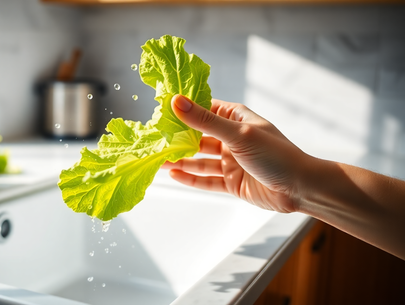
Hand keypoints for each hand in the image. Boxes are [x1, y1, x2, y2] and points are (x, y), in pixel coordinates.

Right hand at [163, 94, 311, 212]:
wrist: (300, 188)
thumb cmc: (276, 154)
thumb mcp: (238, 134)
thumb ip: (205, 121)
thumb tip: (176, 102)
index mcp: (235, 119)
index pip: (204, 109)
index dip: (183, 109)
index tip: (160, 110)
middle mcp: (231, 138)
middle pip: (198, 136)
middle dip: (177, 139)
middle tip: (153, 140)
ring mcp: (230, 161)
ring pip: (199, 160)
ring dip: (180, 160)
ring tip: (158, 159)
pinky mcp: (231, 182)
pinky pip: (206, 180)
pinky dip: (190, 178)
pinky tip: (173, 174)